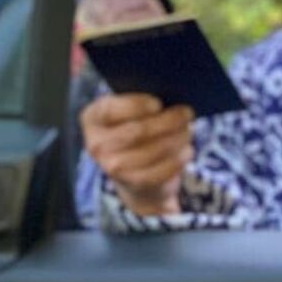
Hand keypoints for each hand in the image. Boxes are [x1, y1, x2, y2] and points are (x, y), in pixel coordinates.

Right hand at [80, 93, 194, 216]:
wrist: (132, 173)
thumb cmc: (134, 129)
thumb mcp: (129, 111)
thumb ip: (141, 102)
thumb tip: (169, 97)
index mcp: (93, 118)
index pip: (112, 109)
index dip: (137, 105)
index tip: (158, 103)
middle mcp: (96, 144)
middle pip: (138, 130)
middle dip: (168, 120)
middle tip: (187, 113)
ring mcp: (112, 167)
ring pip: (153, 150)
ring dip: (176, 138)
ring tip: (188, 131)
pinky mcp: (131, 184)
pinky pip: (160, 171)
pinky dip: (177, 159)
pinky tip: (186, 150)